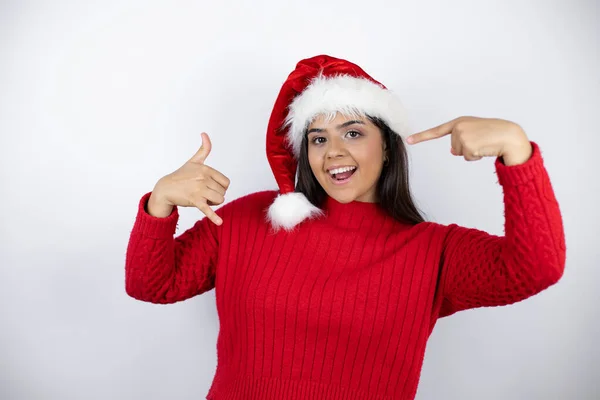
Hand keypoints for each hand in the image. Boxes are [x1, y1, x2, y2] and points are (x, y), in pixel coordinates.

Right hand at [149, 132, 229, 224]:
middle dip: (215, 195)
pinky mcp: (195, 201)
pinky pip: (207, 209)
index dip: (220, 187)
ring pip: (219, 200)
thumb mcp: (194, 161)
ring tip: (201, 199)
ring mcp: (199, 189)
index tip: (209, 186)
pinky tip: (219, 222)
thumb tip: (205, 133)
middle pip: (223, 192)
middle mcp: (203, 178)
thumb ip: (203, 149)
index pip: (226, 182)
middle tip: (202, 192)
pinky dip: (213, 216)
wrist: (165, 188)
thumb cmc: (182, 175)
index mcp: (206, 169)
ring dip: (213, 203)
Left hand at [406, 116, 531, 165]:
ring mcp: (462, 136)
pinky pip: (467, 158)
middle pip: (454, 148)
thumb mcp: (476, 133)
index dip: (422, 136)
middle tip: (482, 141)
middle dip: (467, 149)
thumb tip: (453, 151)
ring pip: (460, 153)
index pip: (437, 131)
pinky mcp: (467, 145)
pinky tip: (486, 148)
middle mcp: (458, 127)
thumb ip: (462, 139)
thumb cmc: (495, 133)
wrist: (510, 135)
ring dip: (473, 153)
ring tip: (485, 144)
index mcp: (460, 122)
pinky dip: (476, 157)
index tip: (408, 140)